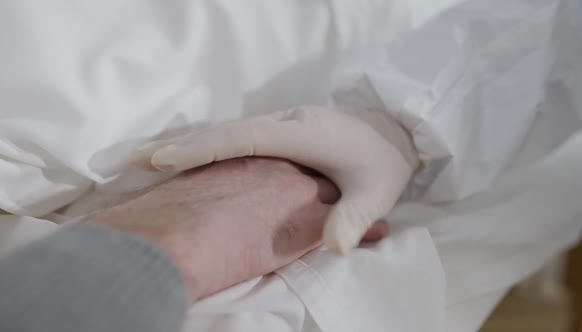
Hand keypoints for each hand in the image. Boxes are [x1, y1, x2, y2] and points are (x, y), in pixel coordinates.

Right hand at [132, 106, 418, 253]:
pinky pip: (235, 135)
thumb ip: (354, 219)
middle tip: (137, 161)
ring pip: (226, 131)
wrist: (392, 132)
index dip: (203, 148)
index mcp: (301, 136)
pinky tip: (187, 158)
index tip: (164, 158)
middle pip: (224, 132)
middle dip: (182, 146)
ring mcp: (281, 123)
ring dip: (189, 144)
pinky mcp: (279, 129)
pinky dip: (207, 144)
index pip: (243, 139)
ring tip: (148, 161)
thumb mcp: (376, 194)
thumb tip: (336, 249)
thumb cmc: (381, 165)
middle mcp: (285, 122)